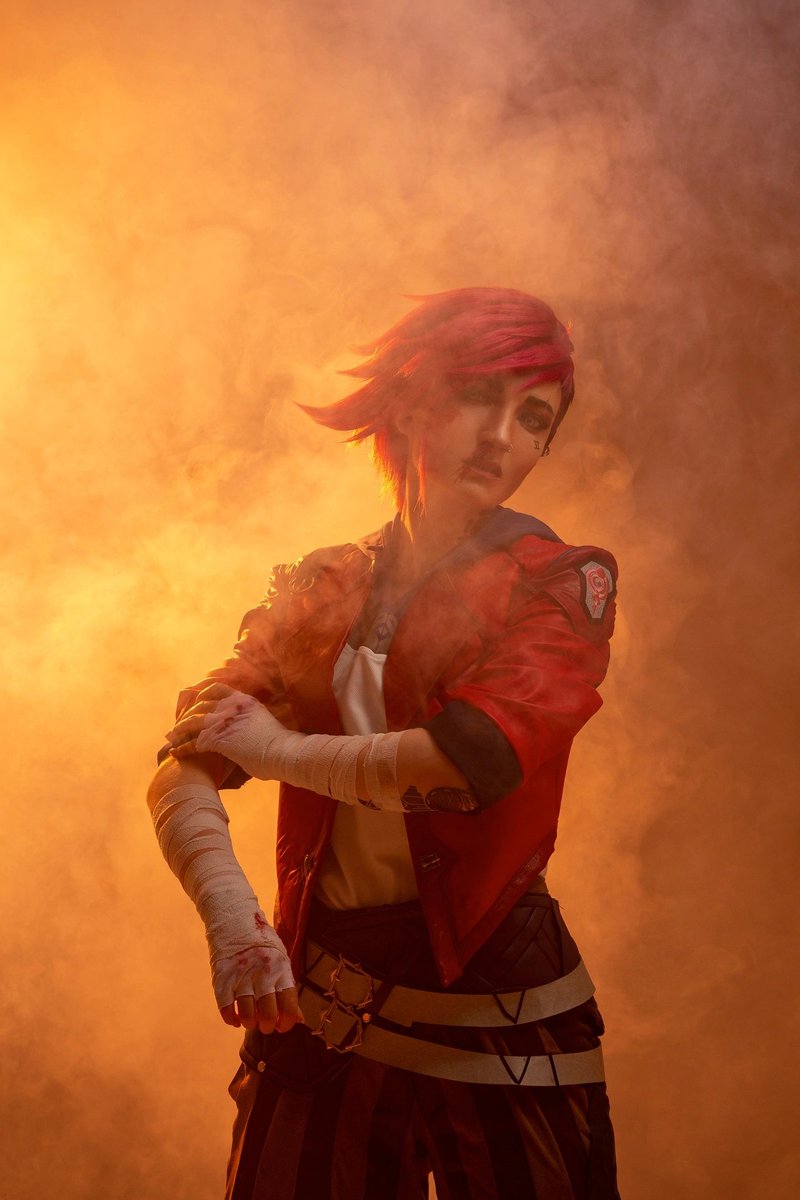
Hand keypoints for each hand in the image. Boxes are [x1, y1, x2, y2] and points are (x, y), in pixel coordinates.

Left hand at [164, 683, 285, 766]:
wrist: (285, 753)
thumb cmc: (279, 744)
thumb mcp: (263, 722)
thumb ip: (249, 719)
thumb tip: (246, 727)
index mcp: (243, 700)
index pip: (216, 689)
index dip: (201, 695)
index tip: (193, 702)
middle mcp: (232, 707)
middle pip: (200, 705)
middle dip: (185, 715)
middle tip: (177, 726)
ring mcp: (224, 722)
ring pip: (193, 722)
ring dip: (179, 731)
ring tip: (171, 739)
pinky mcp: (219, 739)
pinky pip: (194, 743)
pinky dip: (183, 748)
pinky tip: (177, 754)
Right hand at [212, 945, 303, 1034]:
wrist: (234, 920)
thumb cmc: (262, 944)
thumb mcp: (281, 960)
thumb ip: (288, 988)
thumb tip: (298, 1019)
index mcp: (281, 968)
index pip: (288, 1005)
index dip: (287, 1023)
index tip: (282, 1025)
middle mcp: (262, 973)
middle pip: (267, 1014)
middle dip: (267, 1027)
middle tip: (266, 1025)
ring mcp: (241, 976)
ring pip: (247, 1015)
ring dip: (250, 1023)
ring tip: (252, 1020)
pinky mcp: (222, 978)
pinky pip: (226, 1009)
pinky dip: (231, 1019)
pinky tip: (236, 1018)